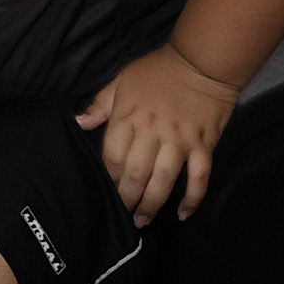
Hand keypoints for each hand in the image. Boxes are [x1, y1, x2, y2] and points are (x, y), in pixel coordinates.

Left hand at [76, 42, 238, 224]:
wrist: (202, 62)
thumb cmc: (158, 70)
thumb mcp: (122, 80)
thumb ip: (100, 104)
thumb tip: (79, 123)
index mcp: (129, 116)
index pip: (114, 156)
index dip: (110, 177)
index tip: (108, 189)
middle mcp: (153, 132)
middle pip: (136, 173)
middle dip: (127, 198)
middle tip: (124, 215)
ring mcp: (180, 140)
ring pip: (164, 180)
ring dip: (152, 204)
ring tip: (143, 221)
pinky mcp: (204, 145)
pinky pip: (199, 177)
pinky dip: (193, 198)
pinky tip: (183, 214)